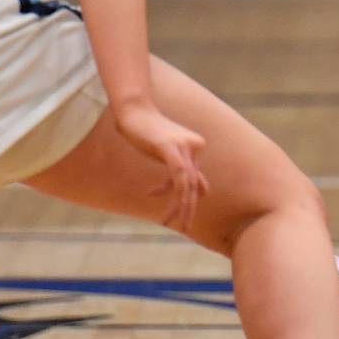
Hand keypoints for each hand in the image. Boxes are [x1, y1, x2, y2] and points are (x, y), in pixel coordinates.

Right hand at [114, 101, 208, 232]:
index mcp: (196, 147)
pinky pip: (178, 176)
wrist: (133, 111)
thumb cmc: (147, 131)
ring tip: (168, 222)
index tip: (176, 211)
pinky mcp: (171, 147)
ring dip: (179, 206)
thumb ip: (186, 170)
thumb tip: (205, 191)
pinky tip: (152, 196)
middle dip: (189, 208)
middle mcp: (195, 146)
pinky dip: (168, 191)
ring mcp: (184, 146)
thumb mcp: (168, 153)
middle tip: (185, 227)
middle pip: (195, 184)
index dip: (186, 197)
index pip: (195, 180)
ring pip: (187, 184)